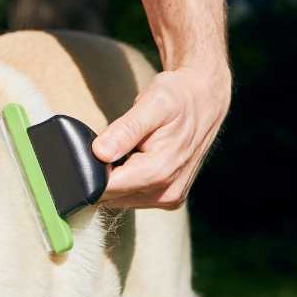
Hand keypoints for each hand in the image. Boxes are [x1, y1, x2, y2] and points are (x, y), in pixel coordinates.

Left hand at [92, 63, 230, 209]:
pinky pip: (132, 196)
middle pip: (110, 195)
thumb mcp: (151, 104)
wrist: (205, 99)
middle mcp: (166, 192)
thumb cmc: (178, 97)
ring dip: (116, 177)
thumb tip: (100, 153)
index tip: (94, 150)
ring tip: (130, 149)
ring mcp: (168, 198)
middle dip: (104, 173)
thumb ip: (125, 131)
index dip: (91, 171)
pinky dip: (128, 179)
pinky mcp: (169, 198)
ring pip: (119, 198)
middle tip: (115, 143)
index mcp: (160, 172)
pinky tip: (137, 158)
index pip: (106, 188)